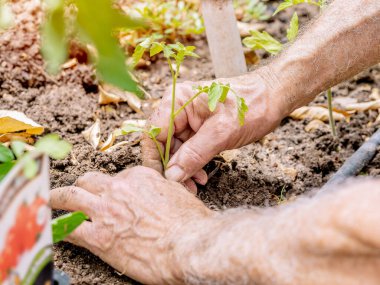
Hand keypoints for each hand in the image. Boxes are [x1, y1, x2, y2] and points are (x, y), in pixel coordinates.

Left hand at [50, 167, 213, 284]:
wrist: (188, 244)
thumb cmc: (190, 222)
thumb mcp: (179, 193)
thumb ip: (163, 187)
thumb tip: (162, 189)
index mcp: (139, 177)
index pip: (118, 177)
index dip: (114, 187)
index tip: (114, 196)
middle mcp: (118, 188)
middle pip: (89, 180)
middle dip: (83, 186)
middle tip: (78, 194)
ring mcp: (105, 211)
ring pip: (70, 196)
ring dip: (58, 198)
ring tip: (50, 200)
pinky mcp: (98, 237)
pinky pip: (69, 229)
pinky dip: (60, 228)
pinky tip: (54, 230)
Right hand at [142, 70, 286, 189]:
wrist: (274, 96)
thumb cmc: (251, 106)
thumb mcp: (221, 133)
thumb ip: (194, 155)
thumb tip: (172, 176)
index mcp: (178, 101)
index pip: (154, 134)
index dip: (154, 159)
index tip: (162, 181)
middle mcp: (179, 108)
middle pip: (163, 143)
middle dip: (173, 168)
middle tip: (183, 189)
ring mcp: (189, 118)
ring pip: (176, 149)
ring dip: (184, 168)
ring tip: (196, 185)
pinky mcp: (199, 127)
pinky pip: (189, 148)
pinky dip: (194, 163)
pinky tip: (202, 176)